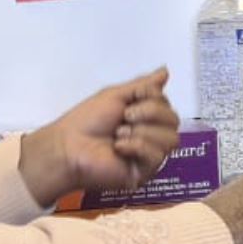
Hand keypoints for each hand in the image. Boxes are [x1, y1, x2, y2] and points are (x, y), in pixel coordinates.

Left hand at [19, 68, 179, 204]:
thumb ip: (143, 85)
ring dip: (141, 131)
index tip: (132, 99)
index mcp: (145, 118)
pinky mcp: (144, 173)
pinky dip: (137, 146)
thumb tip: (166, 70)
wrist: (69, 146)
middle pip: (174, 121)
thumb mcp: (115, 95)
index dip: (154, 99)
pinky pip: (157, 156)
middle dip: (149, 113)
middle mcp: (151, 136)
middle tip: (125, 116)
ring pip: (170, 139)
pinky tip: (118, 148)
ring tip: (118, 134)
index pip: (168, 105)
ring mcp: (149, 157)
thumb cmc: (88, 120)